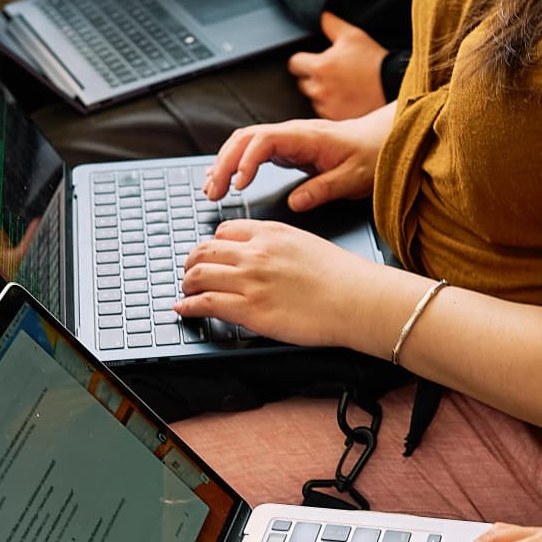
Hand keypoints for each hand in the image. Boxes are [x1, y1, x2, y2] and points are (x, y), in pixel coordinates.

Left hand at [176, 219, 379, 343]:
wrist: (357, 299)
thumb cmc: (343, 277)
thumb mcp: (306, 245)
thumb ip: (279, 247)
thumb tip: (263, 259)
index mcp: (271, 233)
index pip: (224, 231)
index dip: (212, 246)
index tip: (210, 257)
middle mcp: (255, 252)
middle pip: (204, 251)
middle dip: (192, 264)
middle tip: (190, 274)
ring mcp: (250, 280)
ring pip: (198, 276)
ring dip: (187, 285)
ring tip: (186, 293)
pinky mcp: (249, 309)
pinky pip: (205, 303)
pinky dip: (187, 306)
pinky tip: (184, 310)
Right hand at [203, 112, 387, 208]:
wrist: (379, 139)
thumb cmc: (369, 155)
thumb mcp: (353, 177)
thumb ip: (324, 189)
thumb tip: (295, 203)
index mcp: (306, 137)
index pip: (264, 141)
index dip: (247, 161)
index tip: (239, 185)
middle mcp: (290, 133)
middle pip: (244, 139)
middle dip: (223, 164)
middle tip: (212, 192)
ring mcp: (285, 139)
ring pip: (243, 143)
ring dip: (224, 164)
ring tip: (210, 190)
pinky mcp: (284, 147)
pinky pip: (251, 151)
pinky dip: (233, 164)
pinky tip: (223, 180)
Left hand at [288, 13, 387, 118]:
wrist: (394, 86)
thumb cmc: (373, 60)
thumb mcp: (353, 36)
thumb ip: (331, 24)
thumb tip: (320, 15)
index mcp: (320, 67)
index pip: (294, 64)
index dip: (302, 60)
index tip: (312, 61)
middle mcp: (319, 89)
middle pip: (302, 83)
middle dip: (312, 77)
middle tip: (331, 74)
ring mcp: (327, 106)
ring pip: (313, 99)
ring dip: (322, 93)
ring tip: (341, 87)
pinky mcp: (336, 119)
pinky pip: (325, 112)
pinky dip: (332, 106)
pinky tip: (346, 99)